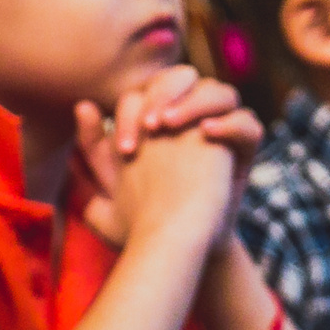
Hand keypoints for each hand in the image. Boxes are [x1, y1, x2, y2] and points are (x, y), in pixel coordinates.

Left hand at [109, 68, 263, 250]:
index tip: (124, 147)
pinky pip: (247, 123)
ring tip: (173, 126)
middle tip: (151, 126)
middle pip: (183, 78)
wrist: (175, 252)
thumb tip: (82, 106)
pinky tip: (207, 132)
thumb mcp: (107, 187)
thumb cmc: (138, 220)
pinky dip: (230, 123)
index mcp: (156, 118)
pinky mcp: (243, 150)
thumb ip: (92, 149)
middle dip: (164, 93)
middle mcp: (188, 117)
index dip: (131, 111)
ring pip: (218, 91)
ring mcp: (218, 130)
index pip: (146, 92)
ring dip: (194, 101)